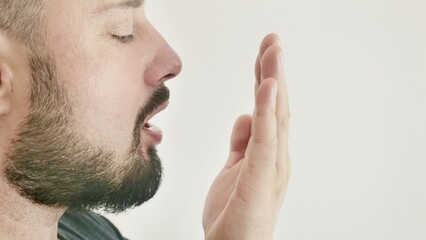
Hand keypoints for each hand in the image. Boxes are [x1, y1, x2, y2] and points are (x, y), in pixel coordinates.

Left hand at [203, 33, 290, 239]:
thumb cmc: (234, 214)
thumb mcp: (233, 169)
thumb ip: (242, 142)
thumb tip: (246, 115)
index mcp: (267, 153)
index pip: (268, 109)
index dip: (266, 79)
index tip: (264, 53)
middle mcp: (274, 156)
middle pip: (276, 106)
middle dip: (273, 71)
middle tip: (273, 40)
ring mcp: (271, 166)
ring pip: (275, 115)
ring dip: (274, 80)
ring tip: (273, 51)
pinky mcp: (259, 177)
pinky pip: (264, 137)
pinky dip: (267, 110)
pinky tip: (266, 85)